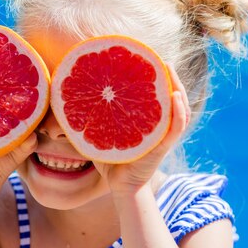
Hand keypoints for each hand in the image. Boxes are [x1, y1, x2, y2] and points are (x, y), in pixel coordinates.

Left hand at [93, 72, 189, 194]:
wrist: (120, 187)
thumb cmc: (111, 162)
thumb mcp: (101, 135)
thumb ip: (91, 120)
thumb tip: (68, 103)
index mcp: (148, 123)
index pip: (158, 97)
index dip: (159, 79)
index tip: (151, 60)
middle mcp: (159, 128)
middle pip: (172, 98)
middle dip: (171, 78)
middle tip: (163, 60)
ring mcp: (163, 137)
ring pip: (179, 109)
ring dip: (178, 88)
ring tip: (170, 71)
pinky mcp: (163, 148)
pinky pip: (176, 128)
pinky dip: (179, 112)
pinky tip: (176, 97)